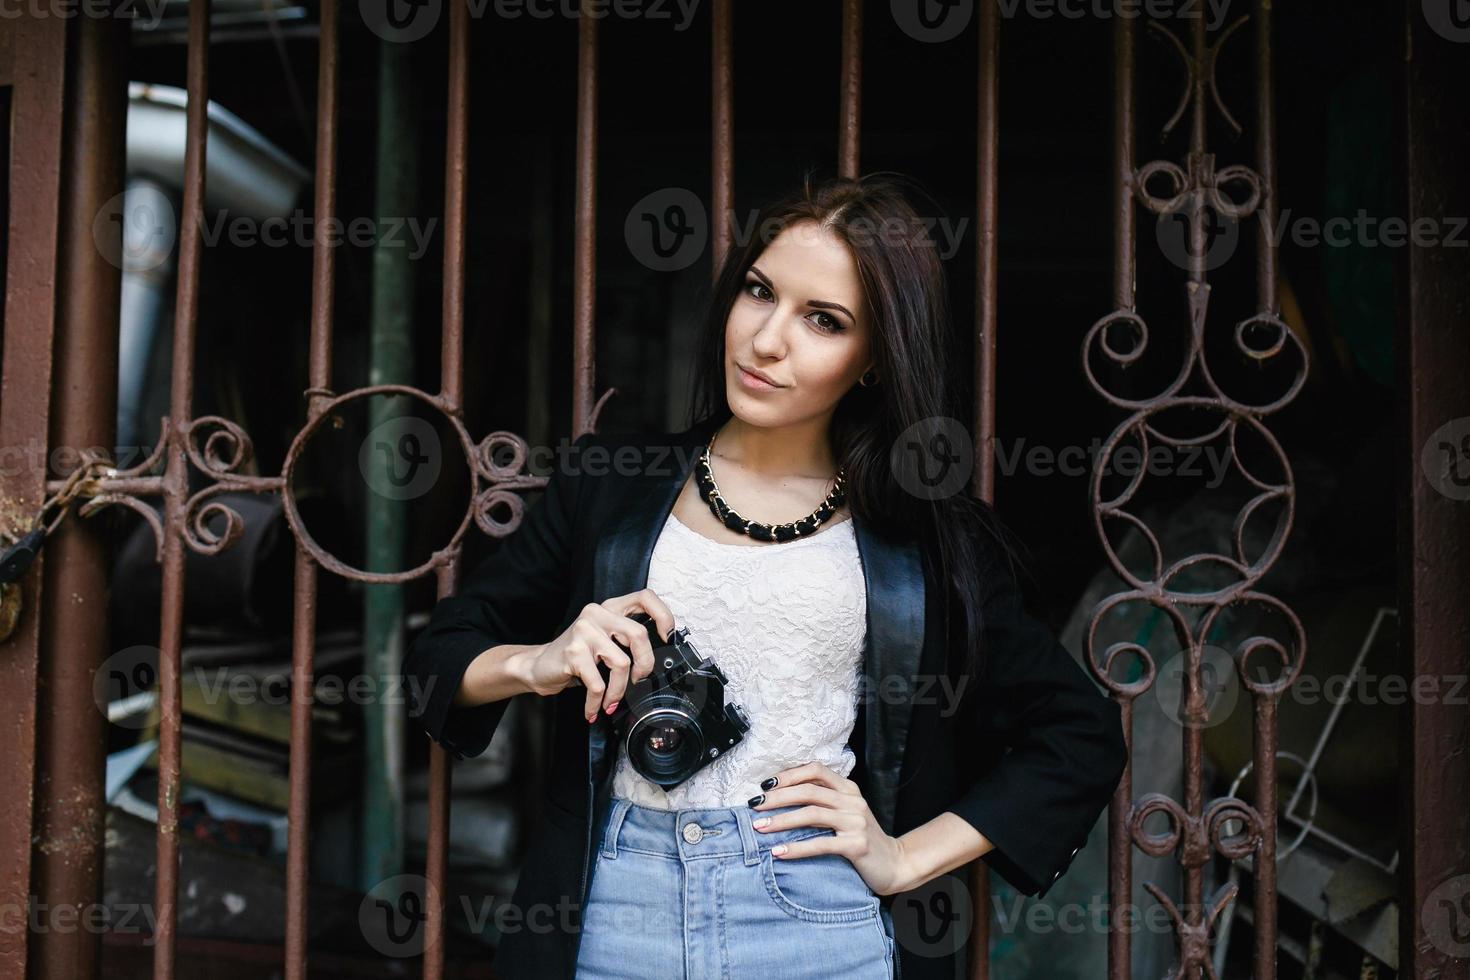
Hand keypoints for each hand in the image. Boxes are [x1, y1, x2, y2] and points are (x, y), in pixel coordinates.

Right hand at [520, 589, 676, 721]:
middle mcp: (597, 614)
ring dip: (618, 691)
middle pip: (638, 635)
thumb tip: (658, 658)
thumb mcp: (603, 639)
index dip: (662, 615)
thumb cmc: (576, 655)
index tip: (666, 637)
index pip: (644, 598)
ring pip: (621, 663)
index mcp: (609, 608)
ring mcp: (584, 631)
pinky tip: (594, 709)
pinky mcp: (573, 652)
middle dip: (645, 665)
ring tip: (610, 701)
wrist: (538, 665)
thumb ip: (625, 639)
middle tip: (638, 680)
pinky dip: (598, 702)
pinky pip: (598, 684)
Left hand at [747, 762, 912, 896]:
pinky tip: (778, 852)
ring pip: (812, 814)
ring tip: (760, 827)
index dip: (789, 775)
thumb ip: (822, 801)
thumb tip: (779, 795)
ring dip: (781, 820)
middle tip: (754, 806)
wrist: (894, 864)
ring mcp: (856, 822)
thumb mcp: (845, 813)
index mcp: (848, 789)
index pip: (815, 770)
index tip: (765, 785)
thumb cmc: (860, 839)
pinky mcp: (857, 845)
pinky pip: (820, 843)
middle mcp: (853, 801)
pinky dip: (796, 848)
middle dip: (777, 797)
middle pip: (808, 791)